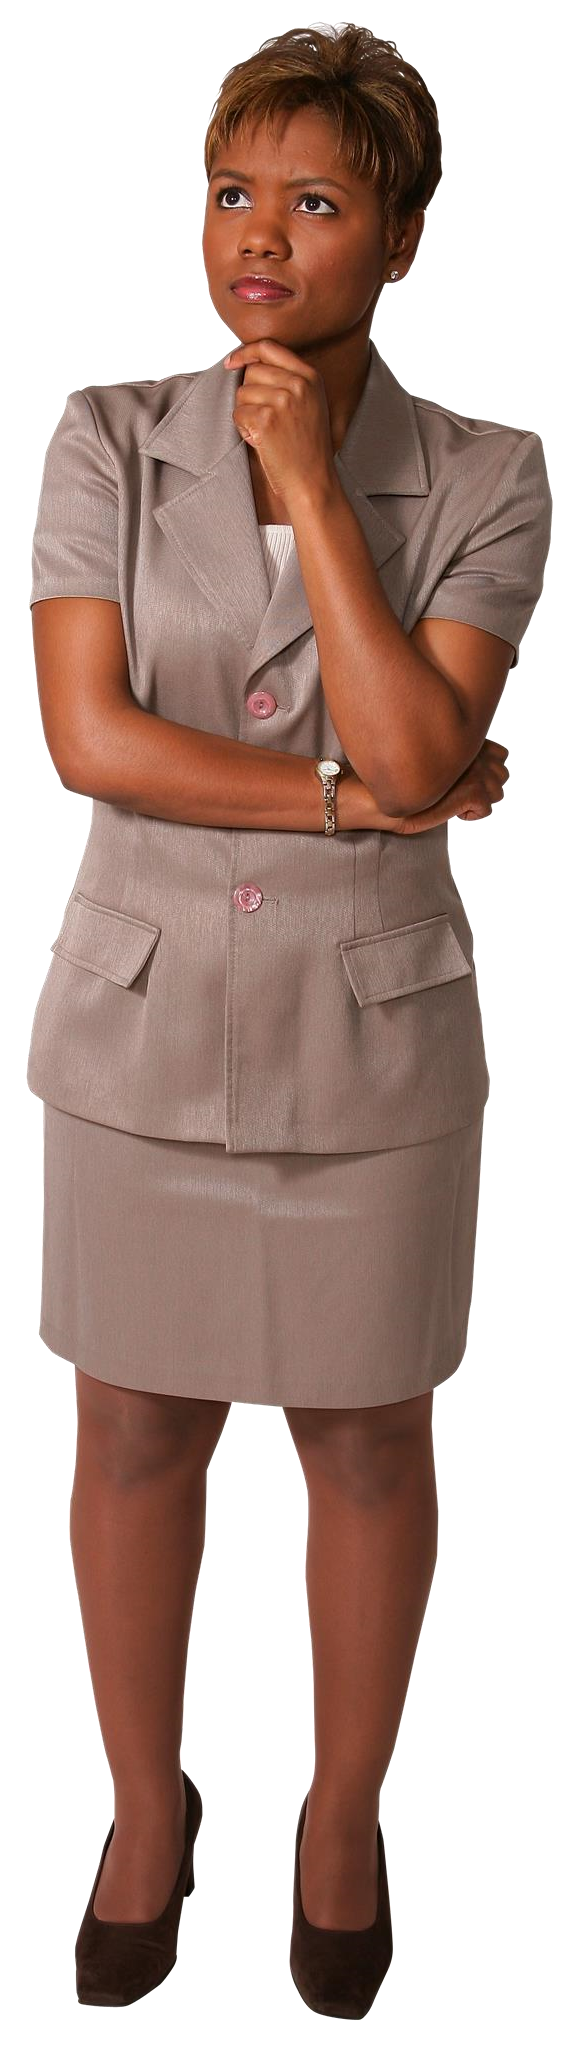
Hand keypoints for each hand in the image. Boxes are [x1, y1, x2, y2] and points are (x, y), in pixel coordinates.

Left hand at [224, 338, 335, 505]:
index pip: (269, 347)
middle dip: (249, 393)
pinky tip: (261, 441)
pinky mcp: (266, 419)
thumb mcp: (309, 404)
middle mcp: (298, 384)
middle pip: (252, 371)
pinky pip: (238, 413)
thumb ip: (288, 380)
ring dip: (246, 413)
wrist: (313, 482)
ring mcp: (282, 400)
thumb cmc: (306, 448)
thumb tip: (247, 363)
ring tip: (266, 432)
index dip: (246, 352)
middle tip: (263, 417)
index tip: (232, 362)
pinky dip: (243, 429)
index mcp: (310, 377)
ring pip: (242, 393)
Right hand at [370, 738, 509, 834]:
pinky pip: (486, 810)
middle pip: (503, 773)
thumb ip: (448, 758)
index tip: (463, 781)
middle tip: (462, 794)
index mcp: (463, 739)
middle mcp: (473, 751)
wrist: (377, 792)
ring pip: (498, 792)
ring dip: (480, 801)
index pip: (499, 753)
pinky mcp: (471, 791)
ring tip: (457, 803)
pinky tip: (452, 812)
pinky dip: (470, 816)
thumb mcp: (426, 762)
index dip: (486, 770)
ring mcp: (473, 771)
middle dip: (487, 787)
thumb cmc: (395, 779)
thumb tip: (466, 772)